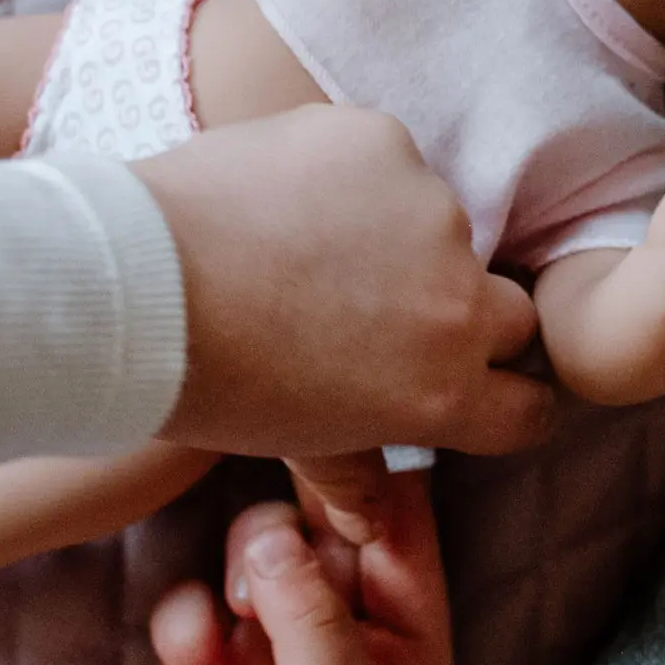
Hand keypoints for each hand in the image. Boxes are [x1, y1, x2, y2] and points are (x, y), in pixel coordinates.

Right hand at [84, 485, 450, 664]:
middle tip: (269, 556)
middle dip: (294, 531)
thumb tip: (282, 536)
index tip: (332, 455)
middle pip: (325, 529)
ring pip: (257, 552)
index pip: (402, 538)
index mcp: (409, 648)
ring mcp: (272, 647)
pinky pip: (195, 601)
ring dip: (241, 575)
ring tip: (237, 631)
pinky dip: (191, 624)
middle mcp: (347, 637)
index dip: (371, 492)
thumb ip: (319, 623)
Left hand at [133, 106, 553, 457]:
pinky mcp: (385, 143)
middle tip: (387, 305)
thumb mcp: (290, 441)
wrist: (135, 284)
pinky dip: (346, 171)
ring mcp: (430, 214)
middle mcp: (460, 305)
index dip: (506, 394)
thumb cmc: (205, 377)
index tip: (482, 380)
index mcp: (442, 393)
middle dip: (462, 310)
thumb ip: (350, 471)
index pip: (529, 406)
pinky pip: (386, 157)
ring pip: (438, 221)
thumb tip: (371, 521)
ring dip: (394, 232)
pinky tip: (283, 192)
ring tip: (303, 242)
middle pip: (508, 310)